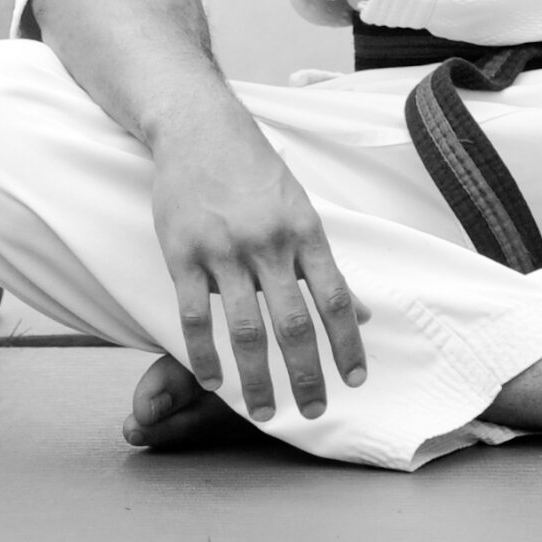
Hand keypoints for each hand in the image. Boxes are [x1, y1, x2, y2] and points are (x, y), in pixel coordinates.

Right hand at [150, 109, 367, 421]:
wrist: (199, 129)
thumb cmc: (254, 171)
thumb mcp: (300, 208)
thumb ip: (324, 263)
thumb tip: (359, 312)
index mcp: (304, 230)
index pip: (334, 298)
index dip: (347, 344)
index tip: (355, 381)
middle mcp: (268, 243)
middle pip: (293, 323)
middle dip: (306, 375)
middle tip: (313, 412)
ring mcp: (223, 250)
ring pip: (245, 329)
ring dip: (256, 378)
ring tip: (263, 411)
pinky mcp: (182, 254)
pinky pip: (194, 316)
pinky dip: (204, 355)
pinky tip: (213, 382)